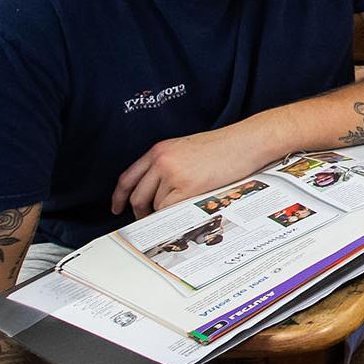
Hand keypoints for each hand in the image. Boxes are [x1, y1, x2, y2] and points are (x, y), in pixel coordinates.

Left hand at [112, 121, 276, 216]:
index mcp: (160, 150)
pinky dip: (173, 216)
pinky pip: (169, 210)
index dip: (119, 195)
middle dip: (140, 213)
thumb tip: (157, 191)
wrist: (245, 142)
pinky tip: (183, 213)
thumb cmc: (224, 147)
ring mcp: (172, 174)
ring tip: (180, 210)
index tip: (117, 207)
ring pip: (155, 205)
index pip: (129, 176)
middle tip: (146, 220)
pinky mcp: (186, 187)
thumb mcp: (187, 149)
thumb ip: (168, 165)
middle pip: (137, 195)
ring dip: (163, 213)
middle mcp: (161, 160)